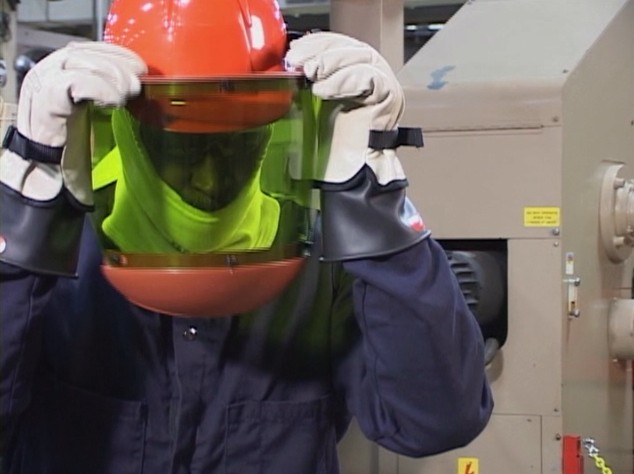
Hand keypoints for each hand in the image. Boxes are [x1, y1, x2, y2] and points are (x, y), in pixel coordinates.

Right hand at [0, 41, 145, 205]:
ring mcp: (43, 84)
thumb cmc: (73, 144)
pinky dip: (100, 88)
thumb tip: (138, 82)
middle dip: (117, 64)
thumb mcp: (92, 111)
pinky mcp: (45, 100)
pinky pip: (73, 82)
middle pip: (85, 52)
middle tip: (136, 84)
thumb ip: (107, 91)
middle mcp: (48, 72)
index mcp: (60, 71)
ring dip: (111, 75)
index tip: (140, 66)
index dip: (117, 53)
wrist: (49, 173)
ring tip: (126, 94)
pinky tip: (114, 101)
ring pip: (79, 62)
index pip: (89, 47)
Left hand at [285, 31, 411, 185]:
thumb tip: (289, 62)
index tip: (294, 49)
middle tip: (298, 62)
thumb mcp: (310, 105)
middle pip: (349, 48)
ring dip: (331, 64)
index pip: (337, 45)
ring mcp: (383, 85)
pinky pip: (371, 79)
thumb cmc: (329, 146)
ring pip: (361, 58)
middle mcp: (371, 74)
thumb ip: (306, 81)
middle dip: (320, 52)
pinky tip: (325, 90)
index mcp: (352, 72)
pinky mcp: (389, 98)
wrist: (346, 174)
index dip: (315, 43)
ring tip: (310, 75)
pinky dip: (345, 80)